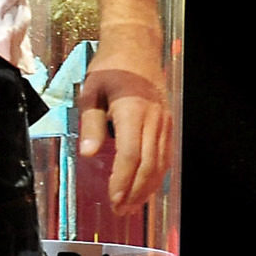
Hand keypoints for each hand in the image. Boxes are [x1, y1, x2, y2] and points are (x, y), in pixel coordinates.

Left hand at [78, 50, 171, 213]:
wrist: (137, 45)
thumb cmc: (111, 66)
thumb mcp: (92, 90)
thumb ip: (91, 123)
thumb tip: (87, 154)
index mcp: (133, 112)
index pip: (130, 156)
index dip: (123, 181)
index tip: (113, 199)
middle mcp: (153, 120)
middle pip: (148, 165)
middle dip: (135, 192)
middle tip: (121, 211)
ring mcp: (164, 122)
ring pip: (160, 163)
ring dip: (147, 188)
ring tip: (132, 206)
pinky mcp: (168, 122)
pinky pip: (166, 154)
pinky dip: (157, 175)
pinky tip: (147, 186)